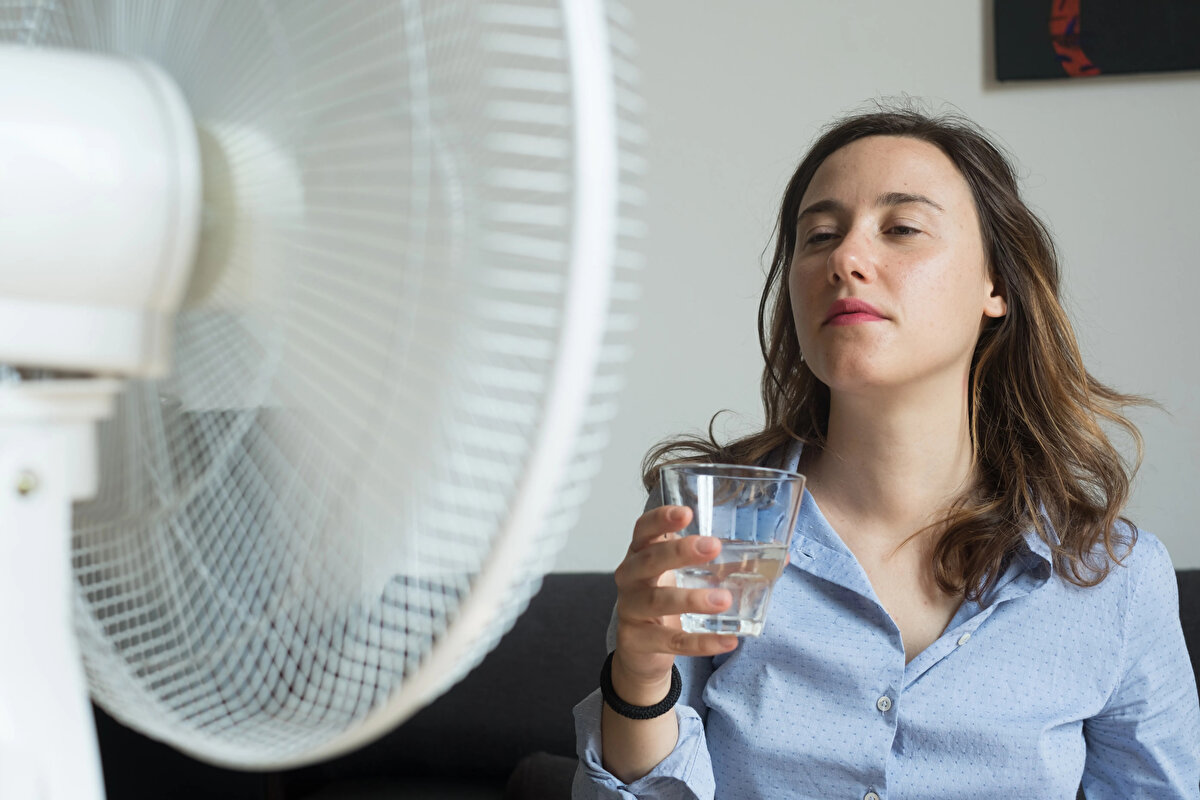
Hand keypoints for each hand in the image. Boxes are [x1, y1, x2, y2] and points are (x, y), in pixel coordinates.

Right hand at [609, 505, 738, 703]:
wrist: (641, 650)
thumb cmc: (666, 599)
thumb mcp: (688, 576)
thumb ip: (725, 564)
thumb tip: (781, 557)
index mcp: (641, 553)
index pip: (643, 529)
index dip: (661, 519)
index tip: (686, 512)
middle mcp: (630, 577)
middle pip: (648, 559)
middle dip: (679, 551)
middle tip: (712, 546)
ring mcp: (631, 609)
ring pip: (658, 600)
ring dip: (692, 598)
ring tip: (724, 599)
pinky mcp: (639, 640)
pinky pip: (672, 640)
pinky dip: (701, 642)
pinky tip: (728, 641)